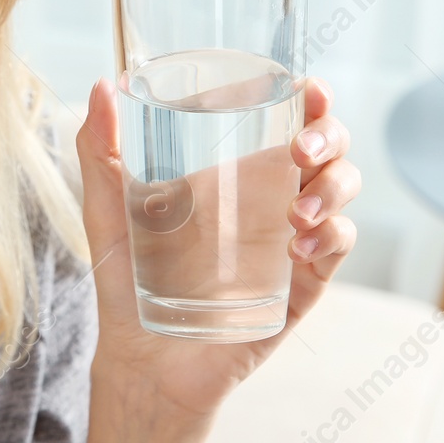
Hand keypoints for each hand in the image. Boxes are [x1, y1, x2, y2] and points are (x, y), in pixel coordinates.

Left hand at [74, 75, 358, 424]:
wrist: (140, 359)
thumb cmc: (126, 280)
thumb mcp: (107, 209)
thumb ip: (100, 150)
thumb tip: (103, 83)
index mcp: (236, 173)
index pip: (288, 120)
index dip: (310, 99)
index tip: (307, 88)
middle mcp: (272, 199)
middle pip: (329, 149)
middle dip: (329, 136)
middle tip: (300, 150)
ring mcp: (292, 240)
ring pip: (343, 192)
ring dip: (334, 188)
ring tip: (297, 212)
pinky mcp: (302, 285)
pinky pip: (338, 250)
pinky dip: (332, 237)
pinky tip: (300, 245)